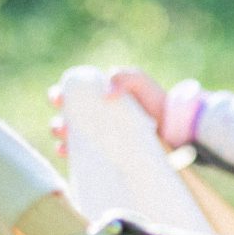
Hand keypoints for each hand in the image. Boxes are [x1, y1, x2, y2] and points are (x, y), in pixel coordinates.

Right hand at [47, 67, 167, 155]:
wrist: (175, 130)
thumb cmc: (156, 101)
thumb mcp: (141, 83)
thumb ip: (124, 78)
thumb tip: (107, 94)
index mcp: (99, 96)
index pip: (71, 95)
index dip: (59, 96)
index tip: (58, 100)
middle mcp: (96, 117)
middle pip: (67, 119)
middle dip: (58, 122)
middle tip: (63, 126)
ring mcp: (100, 136)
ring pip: (71, 138)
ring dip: (61, 139)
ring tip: (64, 142)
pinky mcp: (106, 154)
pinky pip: (82, 156)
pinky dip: (71, 155)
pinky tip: (68, 155)